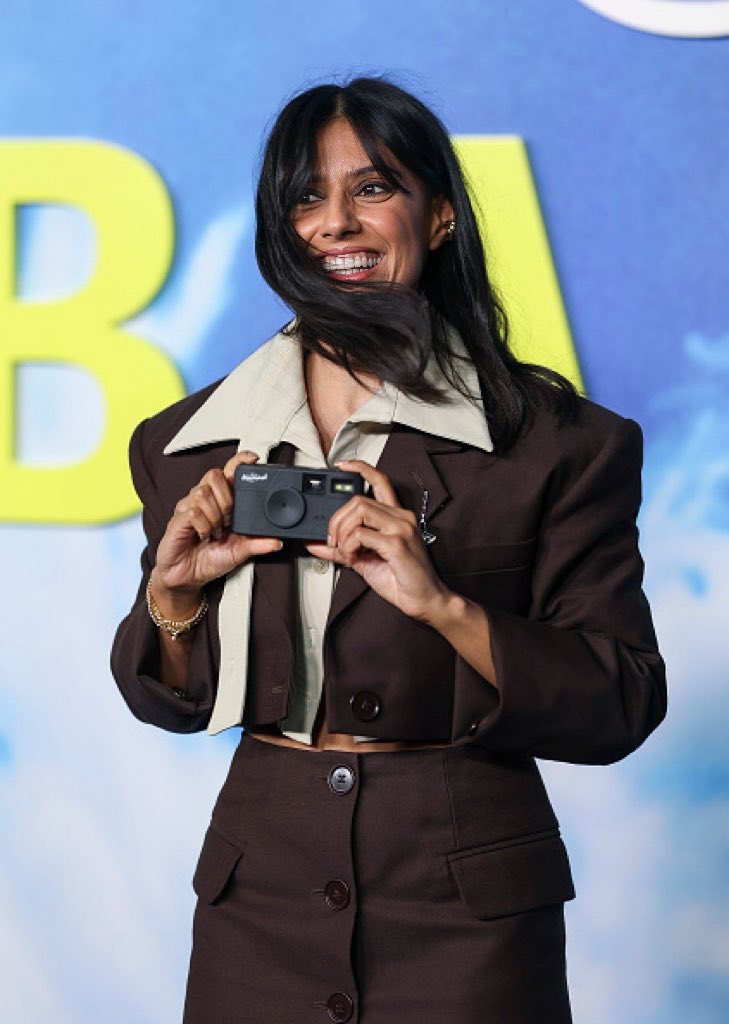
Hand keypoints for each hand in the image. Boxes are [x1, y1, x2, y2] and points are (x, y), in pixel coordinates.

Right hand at [150, 450, 281, 615]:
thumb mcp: (239, 552)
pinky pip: (193, 511)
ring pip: (203, 493)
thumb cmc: (210, 560)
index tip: (253, 459)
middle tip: (229, 520)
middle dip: (226, 498)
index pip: (228, 471)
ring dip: (214, 515)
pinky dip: (203, 525)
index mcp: (220, 501)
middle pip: (214, 475)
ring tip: (215, 532)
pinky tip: (204, 536)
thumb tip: (278, 541)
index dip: (239, 460)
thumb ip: (257, 544)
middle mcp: (204, 500)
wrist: (188, 578)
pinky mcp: (178, 519)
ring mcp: (189, 507)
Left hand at [306, 459, 450, 624]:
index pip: (380, 481)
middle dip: (336, 519)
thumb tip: (317, 544)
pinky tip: (353, 558)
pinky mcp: (397, 544)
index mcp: (396, 517)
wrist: (426, 600)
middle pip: (358, 499)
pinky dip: (349, 546)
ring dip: (342, 531)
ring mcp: (400, 529)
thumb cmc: (403, 580)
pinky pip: (361, 534)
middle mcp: (400, 517)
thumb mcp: (366, 561)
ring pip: (359, 510)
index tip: (342, 467)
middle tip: (333, 540)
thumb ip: (342, 549)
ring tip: (345, 550)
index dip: (360, 469)